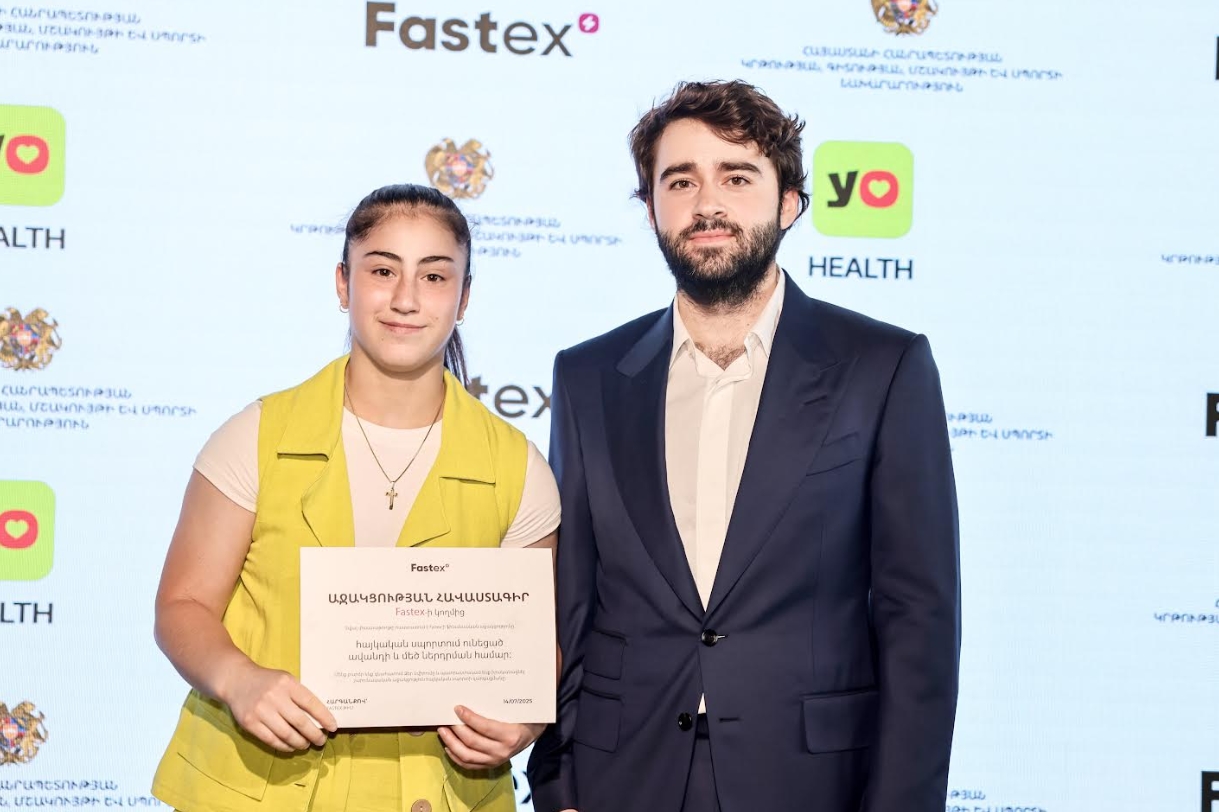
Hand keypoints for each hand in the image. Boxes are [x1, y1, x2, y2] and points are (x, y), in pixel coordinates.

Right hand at [220, 661, 336, 751]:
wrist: (237, 680)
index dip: (324, 717)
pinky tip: (291, 747)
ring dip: (300, 742)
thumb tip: (319, 717)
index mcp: (287, 684)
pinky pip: (271, 740)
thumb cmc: (267, 681)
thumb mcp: (286, 680)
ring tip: (306, 745)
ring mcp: (261, 711)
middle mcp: (275, 697)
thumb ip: (299, 694)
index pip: (311, 703)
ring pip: (286, 734)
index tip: (333, 727)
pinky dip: (284, 746)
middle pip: (300, 722)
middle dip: (314, 734)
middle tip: (321, 740)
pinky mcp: (249, 723)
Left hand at [437, 705, 545, 769]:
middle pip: (472, 742)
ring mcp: (495, 760)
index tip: (457, 708)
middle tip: (445, 719)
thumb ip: (499, 705)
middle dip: (456, 730)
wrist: (534, 732)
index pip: (484, 727)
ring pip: (467, 755)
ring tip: (443, 731)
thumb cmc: (524, 717)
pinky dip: (456, 756)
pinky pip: (469, 764)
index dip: (469, 718)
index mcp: (510, 735)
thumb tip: (475, 693)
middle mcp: (502, 751)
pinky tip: (448, 746)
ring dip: (451, 743)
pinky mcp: (490, 765)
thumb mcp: (517, 709)